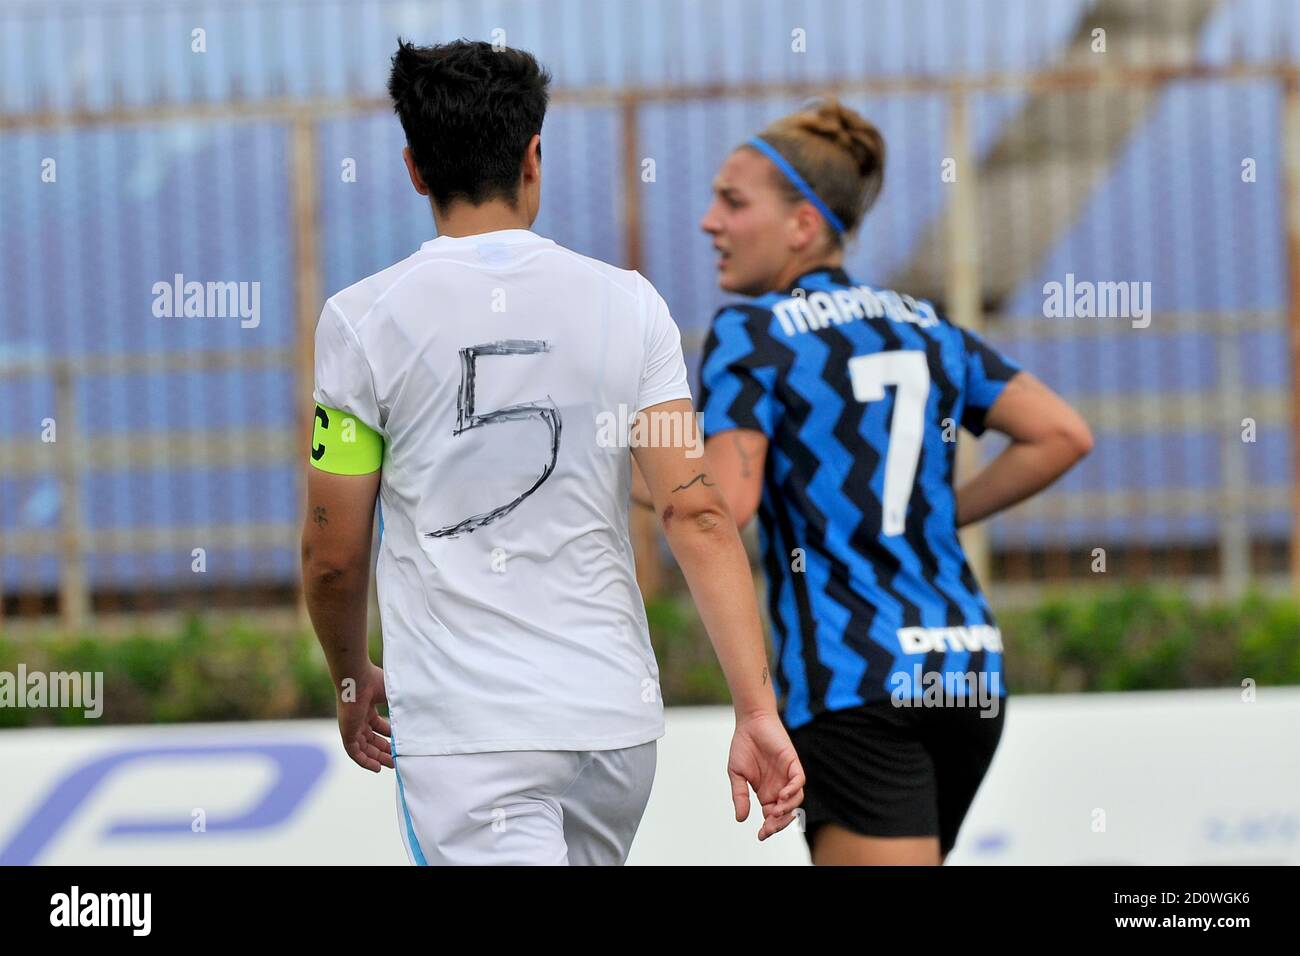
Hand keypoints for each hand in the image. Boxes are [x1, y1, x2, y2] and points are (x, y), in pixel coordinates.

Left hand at [337, 663, 394, 772]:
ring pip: (364, 747)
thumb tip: (425, 713)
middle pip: (371, 739)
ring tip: (392, 765)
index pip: (378, 726)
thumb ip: (405, 707)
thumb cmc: (375, 681)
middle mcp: (359, 718)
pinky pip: (354, 752)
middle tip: (398, 758)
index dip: (389, 735)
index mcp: (368, 707)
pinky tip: (377, 768)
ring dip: (377, 757)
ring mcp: (352, 726)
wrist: (357, 678)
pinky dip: (364, 761)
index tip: (400, 742)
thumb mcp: (394, 696)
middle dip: (385, 749)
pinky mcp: (346, 732)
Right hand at [727, 711, 804, 839]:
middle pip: (785, 812)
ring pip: (795, 800)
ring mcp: (787, 776)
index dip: (769, 827)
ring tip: (775, 812)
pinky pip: (799, 781)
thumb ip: (739, 795)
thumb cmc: (743, 746)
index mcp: (766, 793)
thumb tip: (741, 818)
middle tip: (768, 827)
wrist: (750, 722)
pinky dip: (793, 791)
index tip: (761, 835)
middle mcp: (779, 787)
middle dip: (779, 823)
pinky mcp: (793, 764)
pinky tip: (782, 796)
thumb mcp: (736, 774)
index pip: (771, 816)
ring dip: (787, 809)